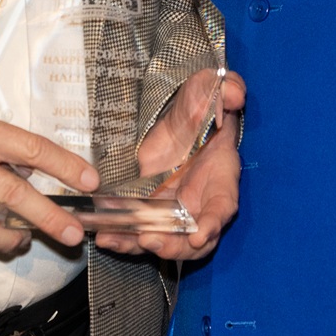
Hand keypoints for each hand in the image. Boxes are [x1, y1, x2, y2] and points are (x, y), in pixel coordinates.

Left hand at [94, 69, 246, 260]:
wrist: (180, 118)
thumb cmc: (201, 107)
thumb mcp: (212, 91)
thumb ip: (227, 90)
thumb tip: (232, 94)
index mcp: (222, 180)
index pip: (222, 207)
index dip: (212, 223)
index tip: (198, 235)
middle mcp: (200, 204)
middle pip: (193, 239)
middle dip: (173, 245)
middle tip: (151, 240)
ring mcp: (175, 212)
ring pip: (163, 241)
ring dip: (138, 245)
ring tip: (113, 240)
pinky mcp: (151, 211)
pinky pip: (138, 232)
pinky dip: (123, 237)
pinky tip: (103, 234)